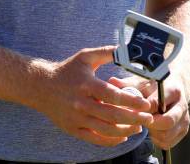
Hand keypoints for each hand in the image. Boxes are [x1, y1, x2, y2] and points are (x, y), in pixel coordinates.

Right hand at [35, 46, 153, 146]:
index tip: (145, 103)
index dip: (131, 100)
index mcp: (86, 84)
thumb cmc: (67, 70)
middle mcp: (81, 103)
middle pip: (113, 115)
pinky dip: (111, 140)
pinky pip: (95, 139)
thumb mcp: (85, 56)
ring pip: (106, 130)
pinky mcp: (73, 129)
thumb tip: (125, 49)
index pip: (112, 95)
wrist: (41, 86)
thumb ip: (106, 53)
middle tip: (148, 118)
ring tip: (139, 127)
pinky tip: (123, 135)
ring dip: (126, 130)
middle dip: (134, 118)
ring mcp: (76, 118)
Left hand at [107, 74, 189, 149]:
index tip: (133, 109)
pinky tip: (152, 129)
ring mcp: (184, 119)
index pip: (157, 103)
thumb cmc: (153, 85)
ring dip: (153, 132)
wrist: (172, 87)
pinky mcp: (183, 130)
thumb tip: (112, 81)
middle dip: (150, 123)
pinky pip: (168, 143)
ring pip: (167, 135)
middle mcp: (182, 105)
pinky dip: (157, 140)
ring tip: (146, 122)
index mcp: (172, 90)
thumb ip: (128, 84)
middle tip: (140, 118)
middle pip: (167, 122)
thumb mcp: (142, 81)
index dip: (143, 109)